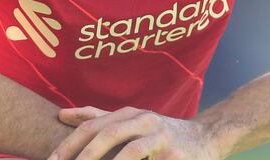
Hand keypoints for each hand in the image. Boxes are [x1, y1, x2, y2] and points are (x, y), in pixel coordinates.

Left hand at [49, 105, 222, 159]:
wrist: (207, 138)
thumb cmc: (162, 133)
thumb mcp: (131, 120)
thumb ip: (98, 117)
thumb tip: (62, 114)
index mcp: (129, 114)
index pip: (92, 126)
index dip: (69, 144)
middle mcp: (144, 121)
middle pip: (107, 135)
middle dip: (83, 156)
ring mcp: (161, 138)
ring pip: (130, 152)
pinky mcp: (175, 156)